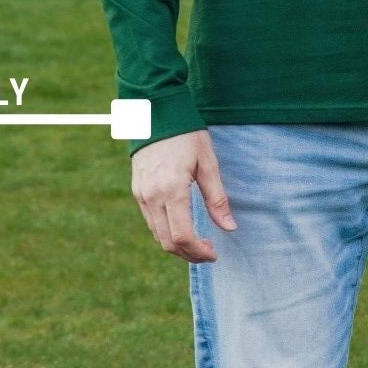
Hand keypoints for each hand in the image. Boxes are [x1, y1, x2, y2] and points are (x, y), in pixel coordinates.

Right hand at [131, 129, 236, 262]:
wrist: (155, 113)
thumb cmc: (186, 135)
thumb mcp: (207, 164)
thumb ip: (217, 199)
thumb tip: (230, 227)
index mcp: (172, 190)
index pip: (182, 236)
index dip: (198, 251)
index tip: (214, 253)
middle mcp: (152, 197)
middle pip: (167, 242)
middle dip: (189, 254)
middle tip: (208, 252)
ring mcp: (141, 195)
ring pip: (157, 235)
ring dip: (177, 245)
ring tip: (198, 242)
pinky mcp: (137, 191)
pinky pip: (151, 221)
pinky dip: (166, 231)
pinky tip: (182, 225)